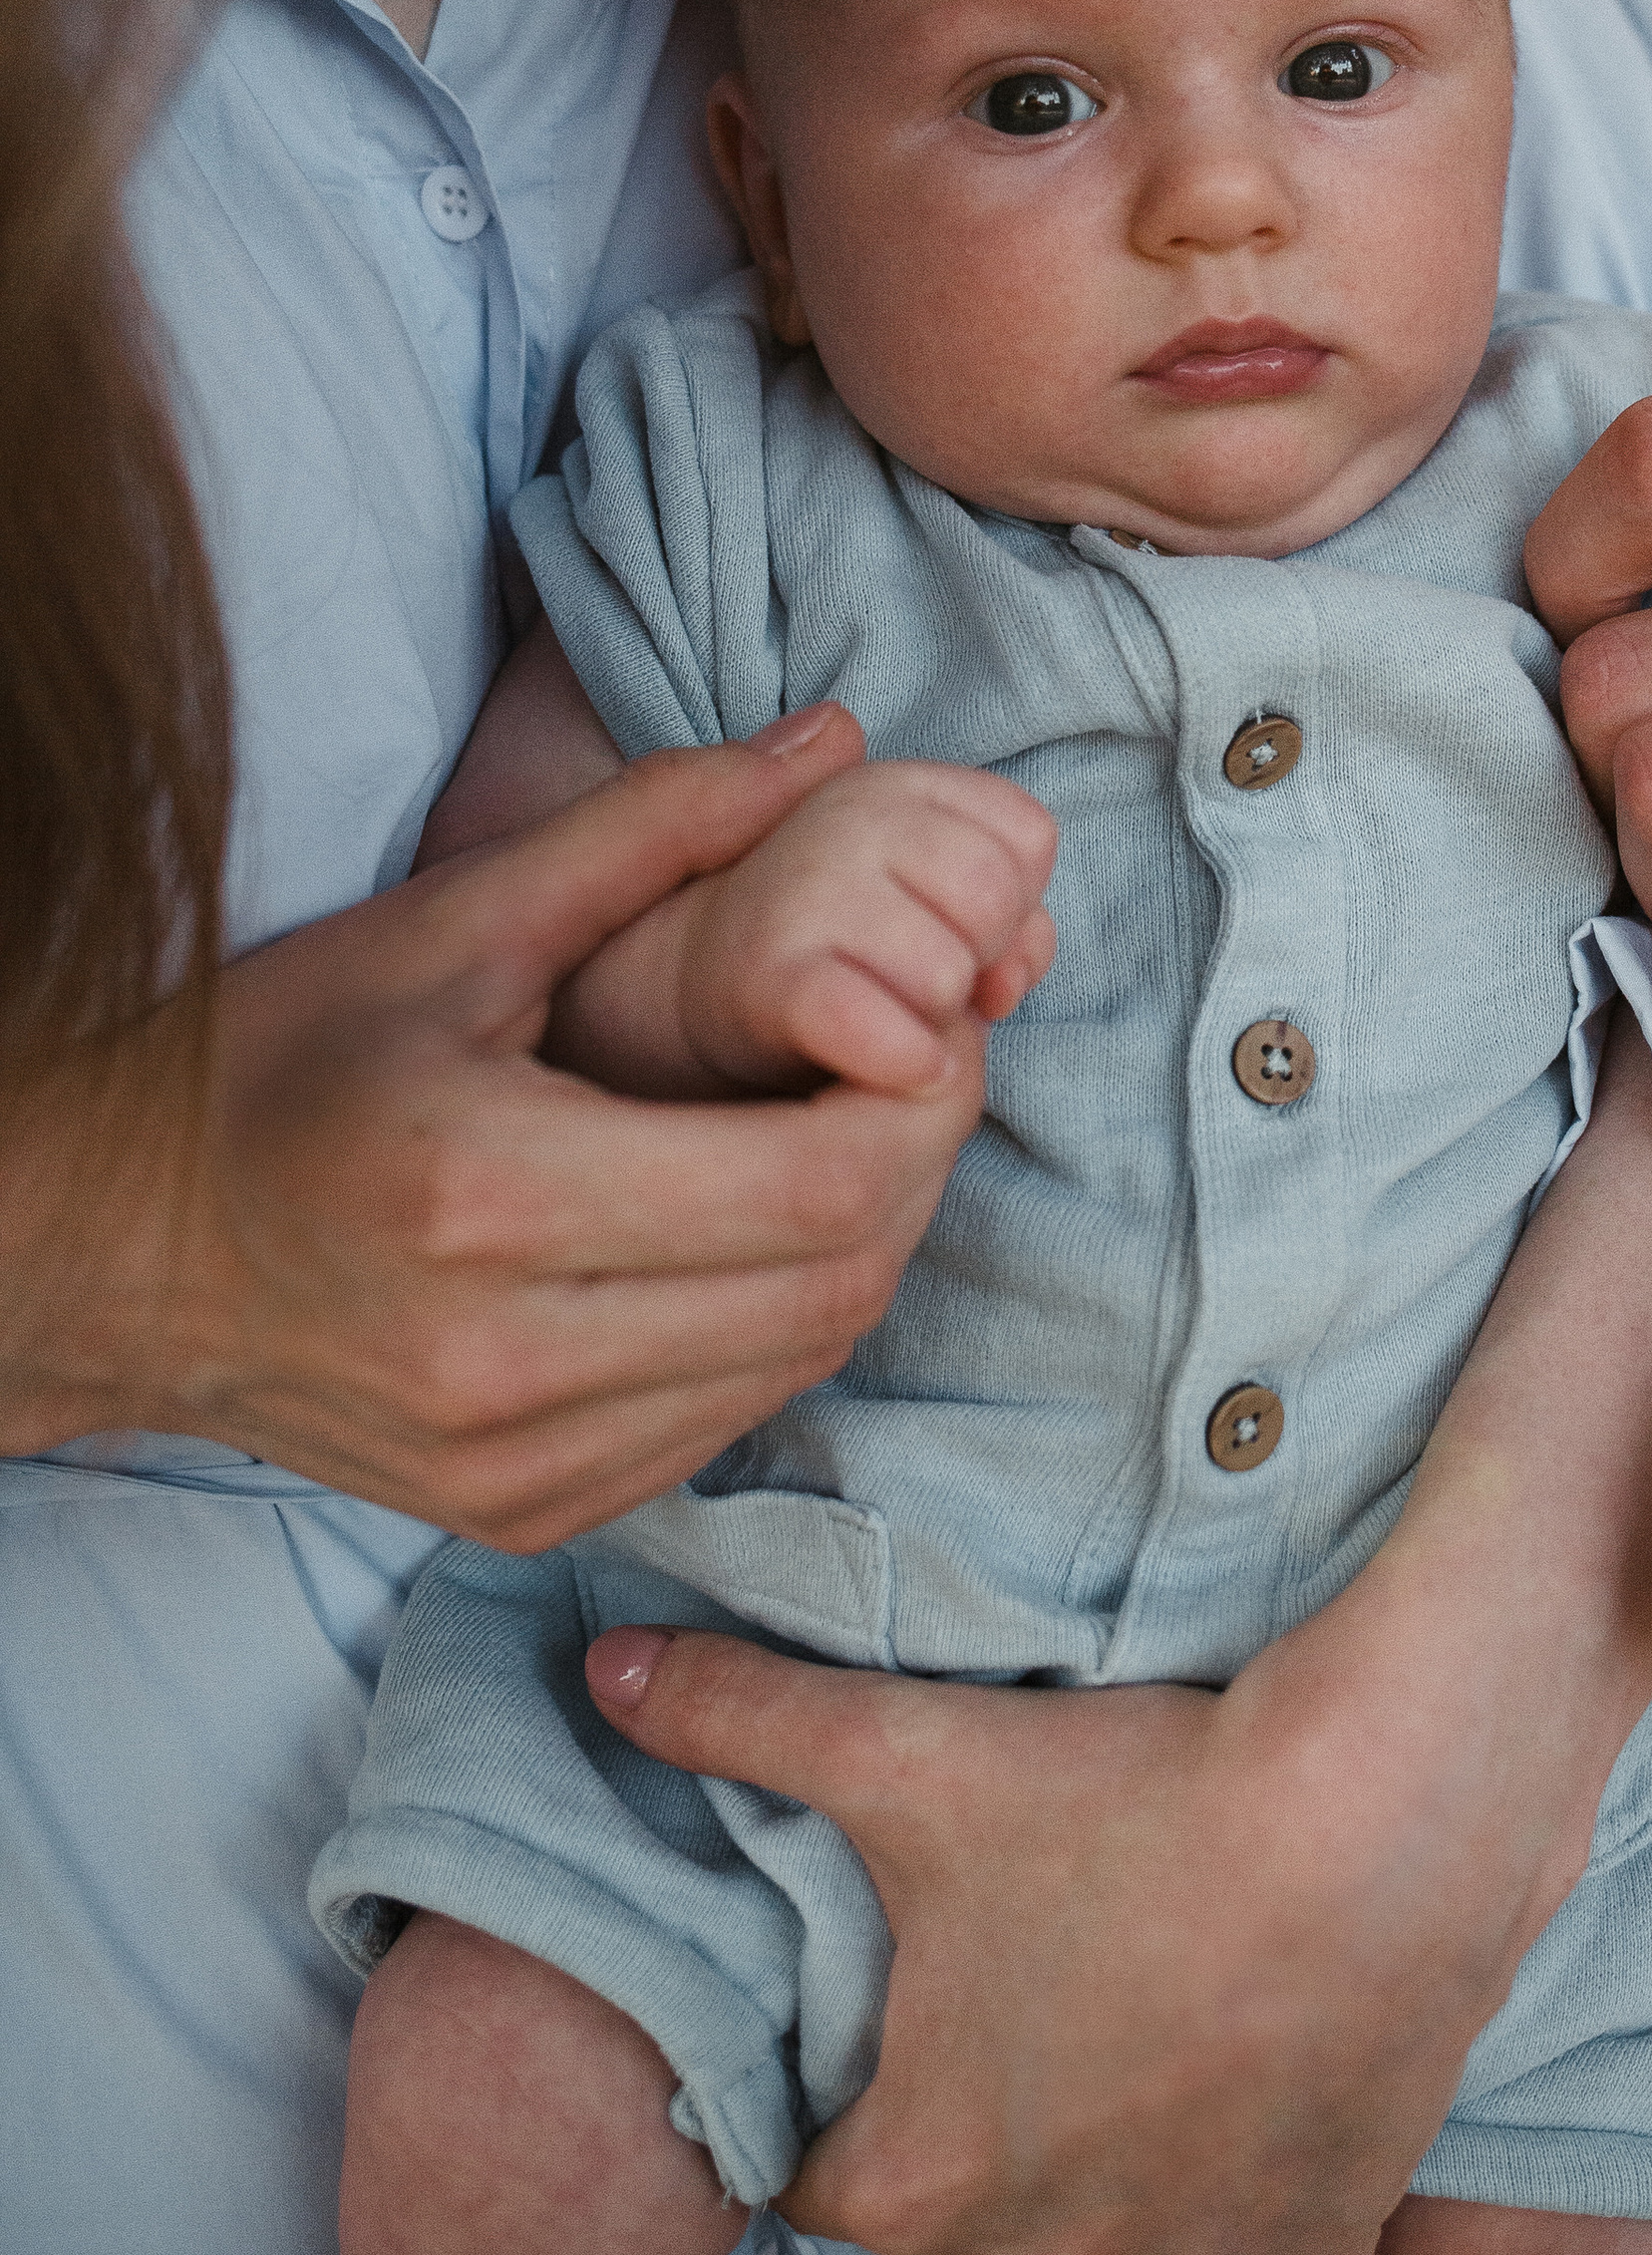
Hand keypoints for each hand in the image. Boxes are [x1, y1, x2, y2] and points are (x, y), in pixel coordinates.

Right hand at [1, 712, 989, 1540]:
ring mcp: (516, 1463)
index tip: (934, 1016)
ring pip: (803, 1360)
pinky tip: (764, 1228)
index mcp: (487, 1194)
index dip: (921, 1097)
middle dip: (917, 1160)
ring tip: (853, 1127)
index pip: (813, 1183)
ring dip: (868, 1241)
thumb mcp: (453, 918)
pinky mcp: (524, 1517)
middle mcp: (504, 1359)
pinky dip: (787, 1321)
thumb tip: (835, 738)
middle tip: (921, 1060)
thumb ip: (656, 824)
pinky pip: (731, 1419)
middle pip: (836, 1279)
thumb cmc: (275, 1060)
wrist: (113, 1247)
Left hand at [582, 1035, 1651, 2254]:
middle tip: (1047, 1978)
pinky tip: (1249, 2076)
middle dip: (996, 2123)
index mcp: (917, 2181)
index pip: (828, 2171)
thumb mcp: (914, 1752)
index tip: (926, 1984)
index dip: (867, 2074)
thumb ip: (740, 1717)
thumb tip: (604, 1672)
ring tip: (1149, 2017)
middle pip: (974, 2218)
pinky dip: (1242, 2194)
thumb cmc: (1136, 1800)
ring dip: (1119, 2171)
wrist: (1382, 1820)